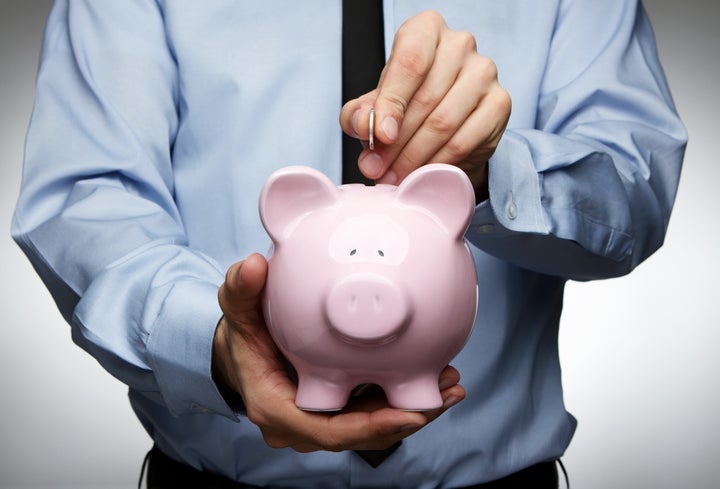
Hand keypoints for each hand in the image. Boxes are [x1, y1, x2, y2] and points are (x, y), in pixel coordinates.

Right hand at [213, 253, 465, 451]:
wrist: (244, 352)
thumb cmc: (243, 337)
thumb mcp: (238, 313)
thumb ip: (241, 291)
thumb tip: (252, 266)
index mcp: (279, 410)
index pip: (330, 431)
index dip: (371, 427)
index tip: (410, 412)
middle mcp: (304, 425)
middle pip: (363, 434)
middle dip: (408, 417)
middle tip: (448, 391)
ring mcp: (324, 421)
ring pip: (375, 426)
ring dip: (416, 409)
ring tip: (452, 384)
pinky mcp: (340, 409)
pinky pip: (375, 411)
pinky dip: (404, 398)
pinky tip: (435, 375)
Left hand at [340, 10, 510, 201]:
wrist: (448, 124)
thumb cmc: (407, 104)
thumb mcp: (375, 106)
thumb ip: (359, 114)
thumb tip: (362, 126)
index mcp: (425, 31)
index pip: (409, 63)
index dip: (391, 103)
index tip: (380, 136)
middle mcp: (459, 44)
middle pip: (425, 98)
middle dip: (396, 143)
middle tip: (378, 170)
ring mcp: (484, 72)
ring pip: (444, 123)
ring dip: (414, 157)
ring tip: (394, 177)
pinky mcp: (499, 103)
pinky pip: (464, 141)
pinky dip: (438, 163)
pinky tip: (422, 175)